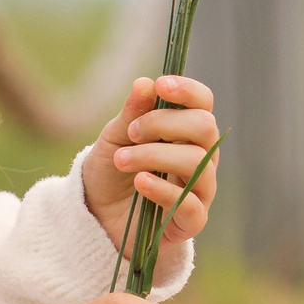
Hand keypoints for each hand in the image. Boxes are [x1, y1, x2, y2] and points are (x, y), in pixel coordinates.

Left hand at [82, 76, 218, 254]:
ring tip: (122, 159)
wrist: (98, 214)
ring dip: (154, 155)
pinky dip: (162, 189)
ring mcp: (200, 190)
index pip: (203, 104)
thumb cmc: (112, 172)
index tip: (162, 86)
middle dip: (163, 123)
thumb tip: (145, 83)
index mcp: (187, 132)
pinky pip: (190, 203)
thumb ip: (132, 113)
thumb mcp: (115, 138)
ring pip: (196, 162)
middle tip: (132, 132)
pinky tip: (139, 182)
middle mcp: (202, 157)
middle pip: (205, 128)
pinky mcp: (192, 221)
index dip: (188, 91)